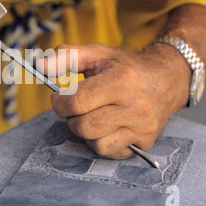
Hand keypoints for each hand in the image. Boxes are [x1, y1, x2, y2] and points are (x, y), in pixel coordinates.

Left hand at [39, 43, 190, 158]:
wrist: (166, 80)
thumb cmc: (125, 67)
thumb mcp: (97, 53)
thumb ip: (66, 56)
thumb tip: (39, 66)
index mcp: (120, 80)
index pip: (76, 102)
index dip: (59, 102)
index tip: (59, 98)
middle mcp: (134, 106)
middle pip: (82, 126)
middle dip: (71, 117)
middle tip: (78, 107)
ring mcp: (141, 127)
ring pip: (94, 142)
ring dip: (85, 131)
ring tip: (93, 115)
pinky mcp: (145, 141)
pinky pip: (109, 152)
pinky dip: (100, 141)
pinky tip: (106, 126)